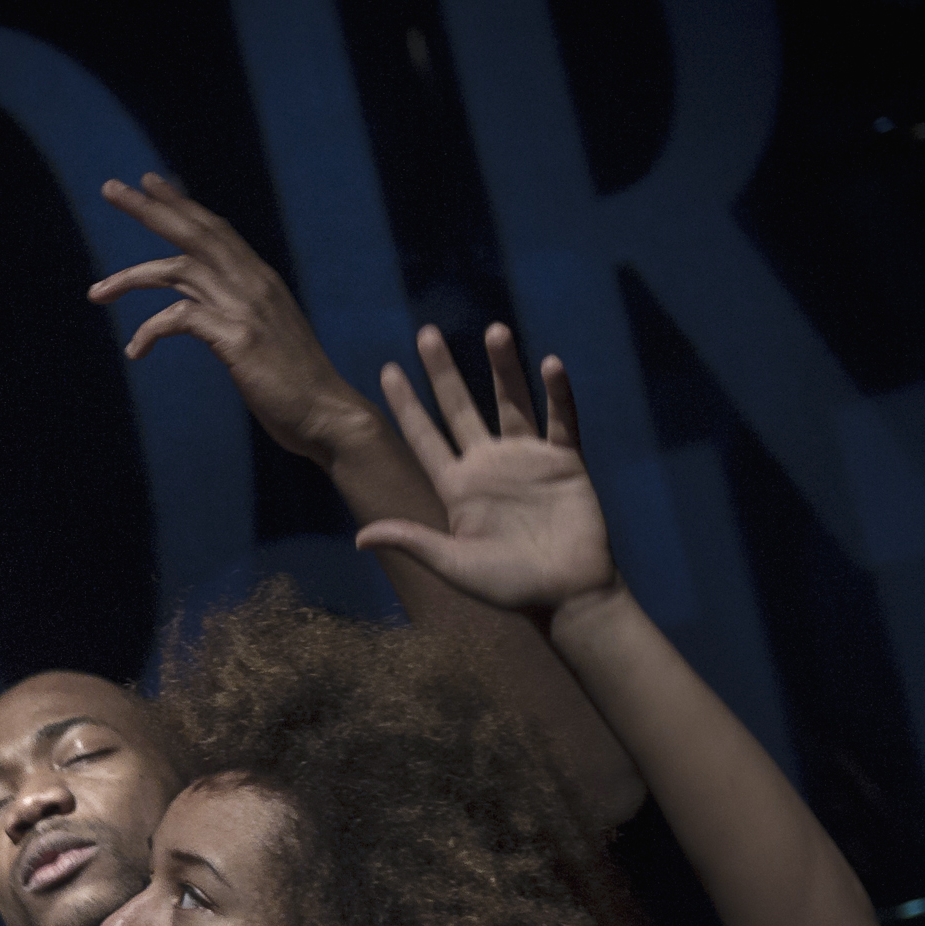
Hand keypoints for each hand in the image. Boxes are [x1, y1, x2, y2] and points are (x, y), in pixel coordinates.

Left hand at [87, 174, 374, 462]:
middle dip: (149, 208)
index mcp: (261, 280)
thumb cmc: (295, 386)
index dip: (181, 204)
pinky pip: (178, 319)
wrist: (328, 415)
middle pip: (193, 232)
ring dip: (129, 278)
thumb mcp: (266, 338)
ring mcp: (245, 308)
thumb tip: (211, 316)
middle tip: (110, 188)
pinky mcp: (236, 337)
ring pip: (178, 270)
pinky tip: (136, 352)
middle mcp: (253, 283)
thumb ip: (240, 316)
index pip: (215, 228)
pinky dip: (149, 332)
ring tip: (94, 293)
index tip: (149, 182)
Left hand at [354, 325, 616, 621]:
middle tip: (427, 333)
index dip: (406, 405)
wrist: (565, 595)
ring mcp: (527, 460)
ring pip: (511, 403)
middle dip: (443, 371)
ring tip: (494, 330)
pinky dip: (558, 393)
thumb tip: (359, 539)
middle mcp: (488, 466)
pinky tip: (549, 364)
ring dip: (504, 367)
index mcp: (457, 488)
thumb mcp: (453, 565)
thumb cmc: (508, 588)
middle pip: (461, 408)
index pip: (424, 437)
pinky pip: (561, 420)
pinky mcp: (565, 462)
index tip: (387, 370)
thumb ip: (412, 541)